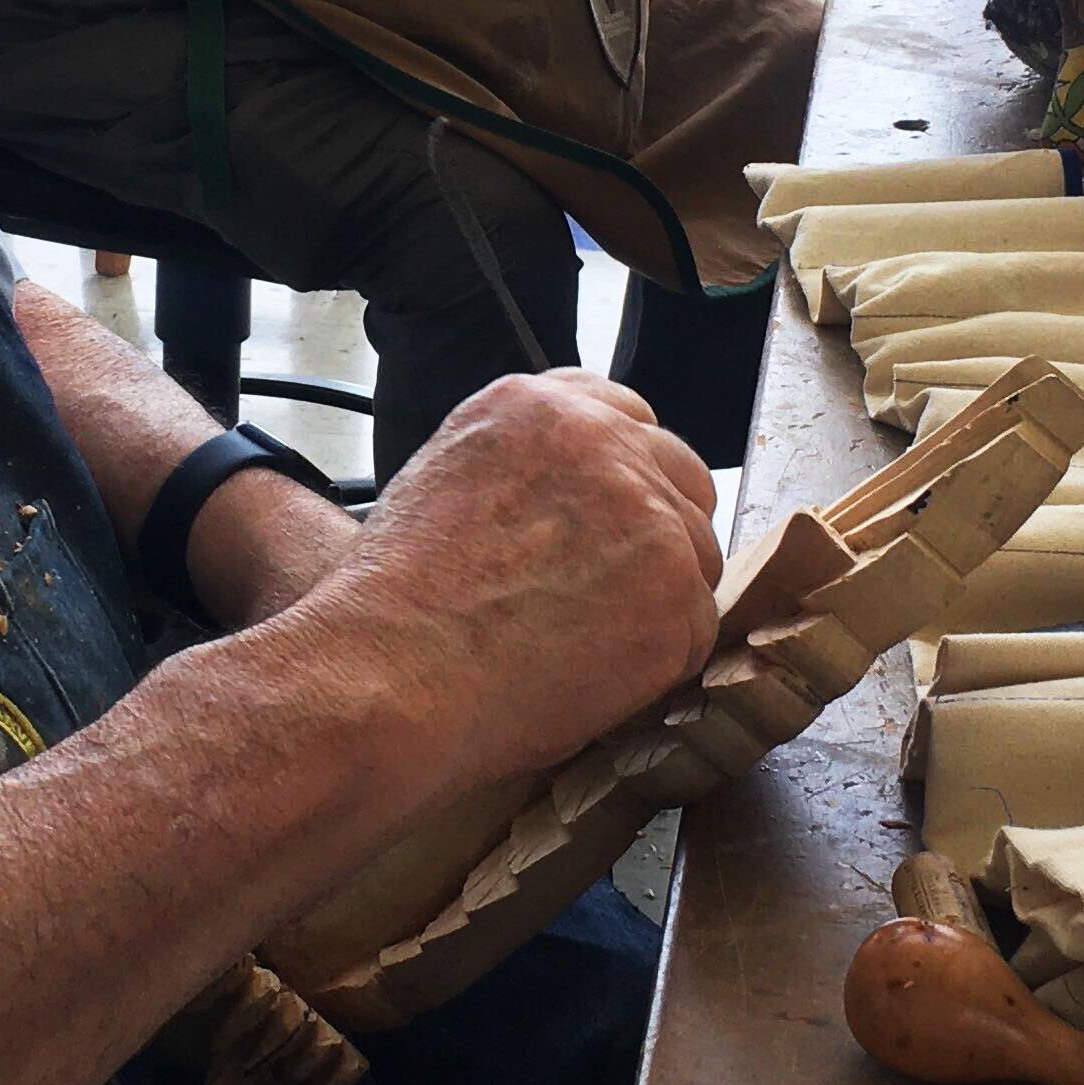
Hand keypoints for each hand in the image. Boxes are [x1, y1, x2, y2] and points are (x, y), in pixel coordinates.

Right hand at [288, 372, 723, 802]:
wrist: (388, 674)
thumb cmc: (394, 604)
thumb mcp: (443, 480)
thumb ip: (522, 465)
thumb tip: (567, 497)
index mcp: (541, 409)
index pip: (629, 416)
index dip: (624, 476)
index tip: (609, 520)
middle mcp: (604, 443)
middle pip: (682, 480)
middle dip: (655, 536)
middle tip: (602, 595)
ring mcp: (649, 517)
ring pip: (695, 560)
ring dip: (656, 603)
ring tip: (574, 643)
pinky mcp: (675, 595)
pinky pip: (694, 631)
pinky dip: (655, 664)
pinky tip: (588, 676)